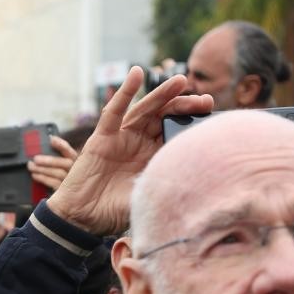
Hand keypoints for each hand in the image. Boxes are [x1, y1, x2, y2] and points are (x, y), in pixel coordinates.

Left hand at [28, 137, 77, 195]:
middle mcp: (77, 171)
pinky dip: (43, 178)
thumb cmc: (60, 179)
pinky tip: (35, 175)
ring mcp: (72, 183)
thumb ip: (54, 158)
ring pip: (59, 173)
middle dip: (50, 160)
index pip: (70, 152)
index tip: (51, 139)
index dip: (61, 145)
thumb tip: (40, 149)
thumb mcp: (59, 167)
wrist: (66, 198)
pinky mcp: (66, 192)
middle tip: (35, 158)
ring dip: (43, 169)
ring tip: (31, 166)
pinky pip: (54, 184)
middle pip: (66, 163)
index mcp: (76, 162)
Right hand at [50, 68, 211, 235]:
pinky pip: (114, 112)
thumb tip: (195, 179)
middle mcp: (139, 145)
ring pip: (144, 110)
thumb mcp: (147, 197)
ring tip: (179, 81)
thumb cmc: (112, 213)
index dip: (192, 124)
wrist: (81, 219)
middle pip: (164, 118)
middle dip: (184, 107)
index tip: (212, 117)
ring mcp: (120, 139)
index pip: (176, 134)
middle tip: (204, 99)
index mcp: (152, 159)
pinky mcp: (102, 137)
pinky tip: (136, 74)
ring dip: (161, 94)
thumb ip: (165, 184)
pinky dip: (125, 92)